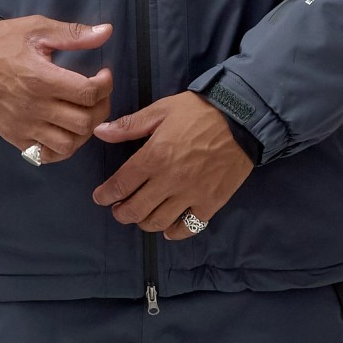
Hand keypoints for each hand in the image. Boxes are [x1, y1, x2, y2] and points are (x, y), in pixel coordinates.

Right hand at [0, 16, 113, 162]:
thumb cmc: (3, 43)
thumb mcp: (37, 29)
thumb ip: (73, 34)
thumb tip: (107, 32)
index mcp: (42, 78)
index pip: (88, 93)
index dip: (105, 85)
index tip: (103, 75)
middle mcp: (34, 107)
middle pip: (84, 122)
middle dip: (100, 108)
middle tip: (97, 95)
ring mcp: (24, 126)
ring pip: (68, 144)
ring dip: (84, 131)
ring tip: (83, 113)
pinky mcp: (15, 138)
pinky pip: (47, 155)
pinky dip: (62, 148)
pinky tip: (65, 130)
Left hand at [91, 91, 254, 239]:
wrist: (242, 118)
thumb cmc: (199, 111)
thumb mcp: (161, 110)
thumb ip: (129, 125)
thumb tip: (100, 132)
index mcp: (154, 157)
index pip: (120, 185)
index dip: (106, 195)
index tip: (100, 197)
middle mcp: (169, 181)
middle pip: (136, 210)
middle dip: (121, 213)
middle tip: (118, 209)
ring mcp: (191, 195)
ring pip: (158, 222)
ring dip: (144, 222)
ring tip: (141, 216)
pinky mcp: (210, 204)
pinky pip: (188, 228)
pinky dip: (174, 232)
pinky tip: (168, 227)